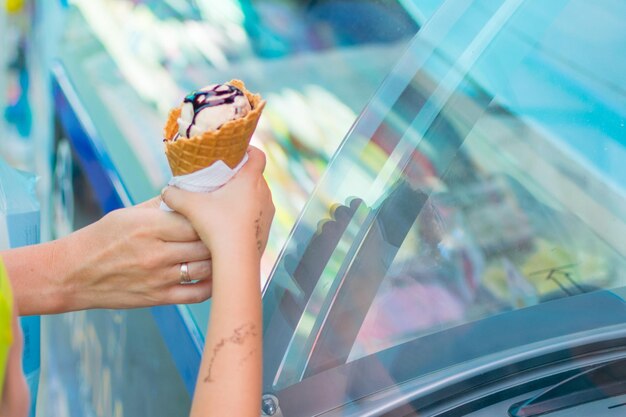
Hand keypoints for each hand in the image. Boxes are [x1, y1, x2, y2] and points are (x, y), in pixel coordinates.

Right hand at [56, 198, 213, 310]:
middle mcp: (157, 253)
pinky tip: (218, 276)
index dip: (212, 217)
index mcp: (151, 227)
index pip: (197, 219)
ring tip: (228, 252)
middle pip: (206, 244)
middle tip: (231, 234)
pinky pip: (197, 294)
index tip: (221, 214)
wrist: (74, 274)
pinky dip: (212, 285)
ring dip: (221, 260)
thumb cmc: (101, 238)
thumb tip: (188, 193)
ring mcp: (160, 278)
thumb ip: (160, 205)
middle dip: (221, 238)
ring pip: (206, 268)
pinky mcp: (159, 298)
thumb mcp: (128, 214)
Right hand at [162, 146, 274, 258]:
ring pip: (257, 198)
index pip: (257, 155)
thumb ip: (176, 195)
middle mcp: (264, 194)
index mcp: (250, 180)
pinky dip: (245, 216)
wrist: (237, 260)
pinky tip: (229, 224)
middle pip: (255, 177)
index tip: (235, 152)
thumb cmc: (218, 227)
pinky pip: (257, 216)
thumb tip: (166, 191)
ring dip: (243, 198)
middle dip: (239, 177)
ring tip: (223, 203)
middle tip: (221, 180)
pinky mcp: (266, 230)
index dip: (248, 151)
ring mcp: (267, 213)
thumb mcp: (191, 206)